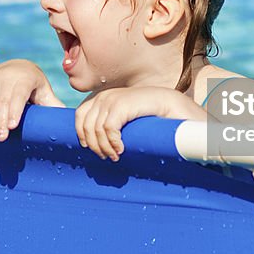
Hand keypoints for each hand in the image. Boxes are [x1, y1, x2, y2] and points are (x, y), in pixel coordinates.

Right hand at [0, 59, 63, 141]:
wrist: (16, 67)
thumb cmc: (34, 84)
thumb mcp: (44, 90)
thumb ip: (52, 103)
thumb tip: (66, 120)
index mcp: (27, 77)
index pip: (19, 94)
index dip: (15, 110)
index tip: (12, 127)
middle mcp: (9, 75)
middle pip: (4, 100)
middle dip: (1, 121)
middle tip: (2, 138)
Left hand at [75, 87, 199, 161]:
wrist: (174, 106)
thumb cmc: (150, 118)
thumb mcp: (125, 119)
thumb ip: (109, 123)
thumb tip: (90, 142)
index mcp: (103, 98)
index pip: (80, 115)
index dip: (82, 134)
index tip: (93, 149)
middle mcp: (105, 96)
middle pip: (85, 125)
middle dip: (94, 145)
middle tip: (107, 157)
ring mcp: (112, 99)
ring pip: (95, 130)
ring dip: (105, 147)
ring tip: (116, 156)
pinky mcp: (121, 105)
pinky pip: (107, 129)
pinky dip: (112, 143)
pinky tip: (121, 150)